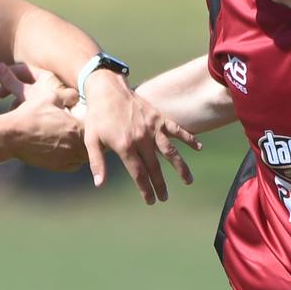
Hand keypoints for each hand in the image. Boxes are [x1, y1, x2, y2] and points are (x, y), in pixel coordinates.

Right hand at [0, 66, 86, 171]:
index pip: (94, 131)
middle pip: (92, 146)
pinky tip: (66, 149)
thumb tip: (76, 95)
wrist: (11, 136)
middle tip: (88, 135)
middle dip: (90, 140)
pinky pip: (73, 164)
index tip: (92, 124)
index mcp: (76, 128)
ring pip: (83, 157)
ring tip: (76, 141)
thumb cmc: (30, 114)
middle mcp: (75, 146)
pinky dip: (73, 158)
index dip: (94, 127)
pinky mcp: (58, 167)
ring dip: (82, 150)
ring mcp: (66, 158)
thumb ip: (67, 95)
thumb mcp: (49, 97)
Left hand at [81, 71, 200, 203]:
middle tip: (164, 198)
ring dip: (180, 167)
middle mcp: (142, 139)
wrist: (107, 89)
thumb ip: (97, 162)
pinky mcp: (159, 118)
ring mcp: (152, 128)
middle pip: (155, 167)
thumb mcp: (91, 139)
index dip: (145, 189)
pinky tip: (199, 148)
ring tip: (188, 181)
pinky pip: (176, 130)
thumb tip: (99, 184)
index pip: (138, 173)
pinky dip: (188, 138)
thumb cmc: (97, 116)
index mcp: (125, 146)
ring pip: (170, 152)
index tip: (151, 200)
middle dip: (160, 184)